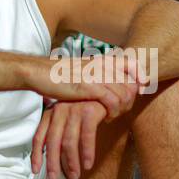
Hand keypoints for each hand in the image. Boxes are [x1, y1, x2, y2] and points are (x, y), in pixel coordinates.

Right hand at [22, 49, 145, 120]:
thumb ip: (96, 73)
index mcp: (101, 60)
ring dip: (123, 109)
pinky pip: (113, 101)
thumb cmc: (57, 74)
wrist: (38, 72)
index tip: (139, 90)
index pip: (132, 64)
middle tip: (122, 111)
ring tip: (114, 116)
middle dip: (131, 100)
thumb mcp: (81, 69)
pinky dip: (114, 112)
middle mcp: (102, 65)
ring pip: (125, 94)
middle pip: (131, 83)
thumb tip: (108, 82)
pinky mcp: (90, 87)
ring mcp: (97, 76)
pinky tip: (106, 118)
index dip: (139, 78)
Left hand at [31, 98, 109, 178]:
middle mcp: (60, 110)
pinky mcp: (90, 111)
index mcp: (51, 112)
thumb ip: (59, 131)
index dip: (36, 156)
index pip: (39, 137)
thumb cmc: (89, 106)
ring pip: (68, 142)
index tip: (36, 171)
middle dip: (52, 164)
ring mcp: (74, 110)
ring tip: (75, 175)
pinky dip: (87, 153)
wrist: (110, 91)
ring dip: (71, 162)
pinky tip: (88, 164)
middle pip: (52, 142)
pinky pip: (86, 137)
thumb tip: (51, 155)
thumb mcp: (69, 117)